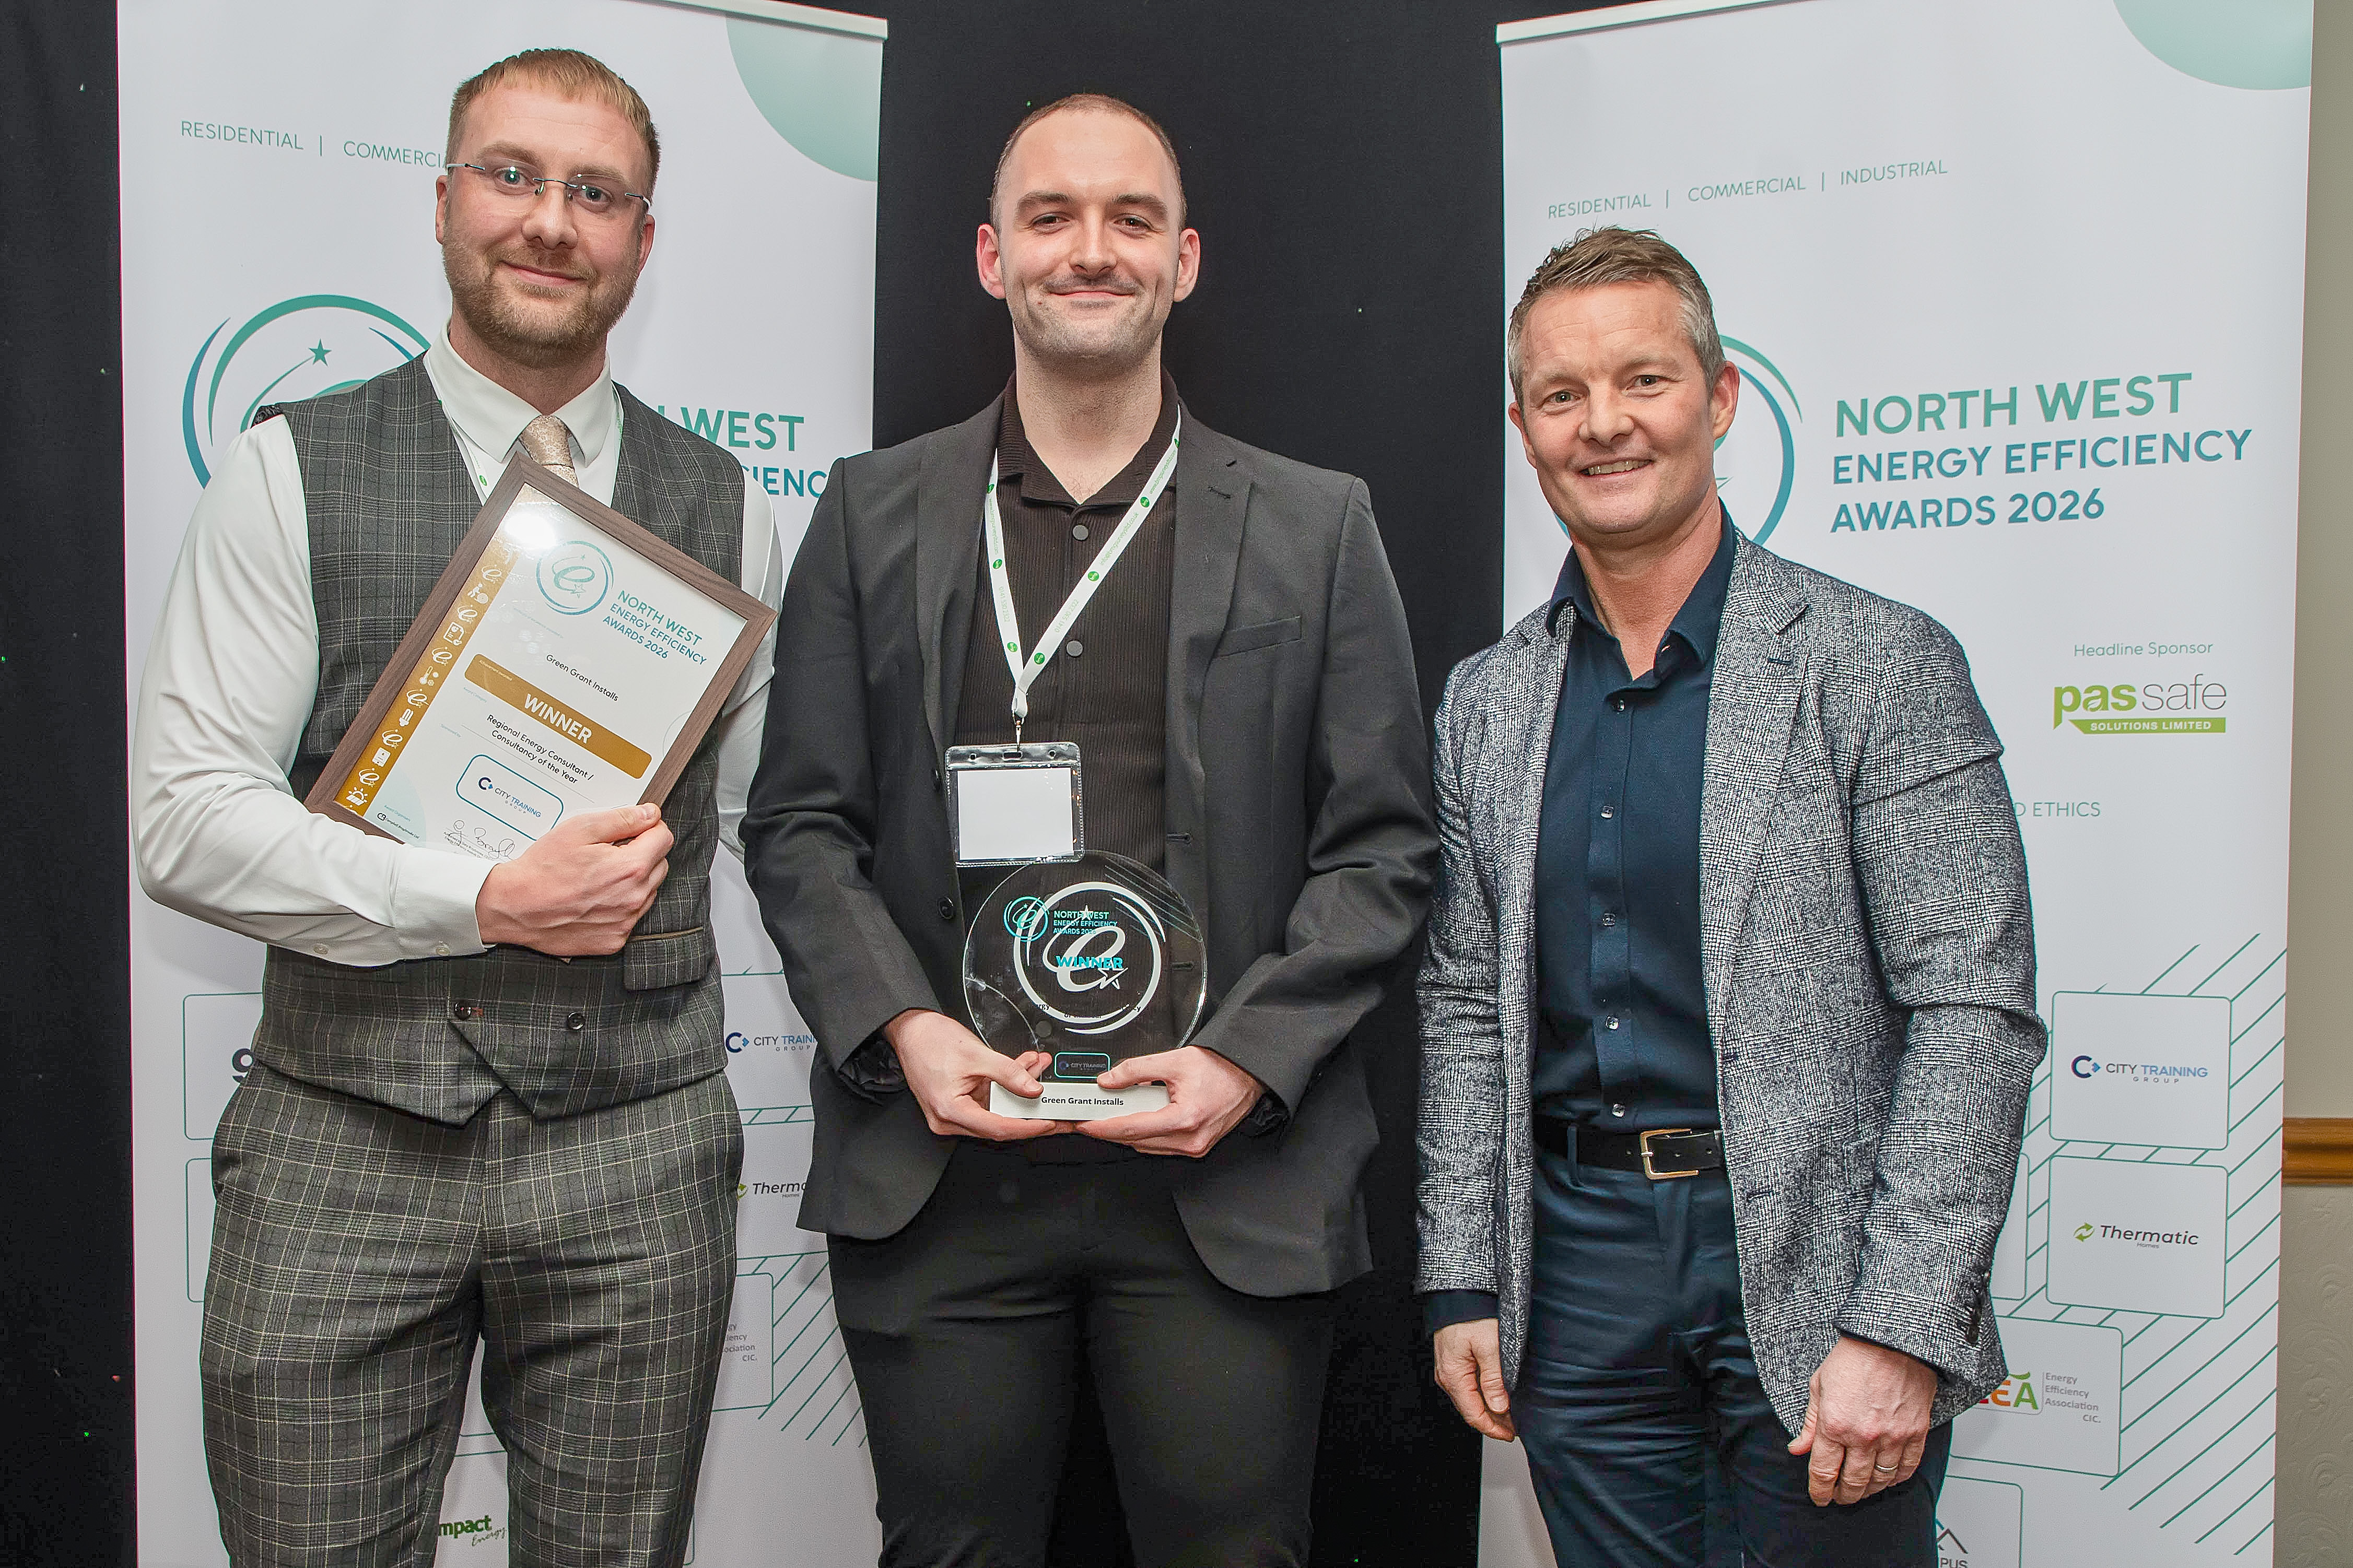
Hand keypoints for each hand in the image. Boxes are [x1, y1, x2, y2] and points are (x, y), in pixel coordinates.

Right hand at [475, 803, 673, 954]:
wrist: (515, 907)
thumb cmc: (542, 869)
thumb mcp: (580, 830)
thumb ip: (622, 819)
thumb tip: (650, 814)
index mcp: (630, 868)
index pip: (664, 838)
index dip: (649, 828)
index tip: (634, 828)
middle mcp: (634, 898)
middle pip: (660, 865)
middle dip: (642, 853)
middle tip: (610, 851)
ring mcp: (625, 922)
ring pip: (648, 892)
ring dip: (634, 881)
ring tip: (599, 876)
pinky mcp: (614, 940)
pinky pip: (631, 917)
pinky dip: (620, 906)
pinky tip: (594, 898)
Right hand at [885, 1009, 1071, 1141]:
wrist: (910, 1030)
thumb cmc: (930, 1040)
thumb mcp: (976, 1054)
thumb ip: (1008, 1072)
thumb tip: (1032, 1090)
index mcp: (949, 1110)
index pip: (999, 1128)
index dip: (1029, 1126)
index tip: (1050, 1123)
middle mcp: (948, 1119)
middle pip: (999, 1122)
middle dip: (1028, 1105)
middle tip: (1054, 1101)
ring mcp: (951, 1113)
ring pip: (996, 1109)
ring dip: (1018, 1090)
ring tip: (1035, 1067)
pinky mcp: (957, 1103)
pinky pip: (987, 1100)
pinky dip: (1005, 1086)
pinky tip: (1020, 1069)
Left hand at [1078, 1045, 1263, 1156]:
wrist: (1248, 1075)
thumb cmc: (1220, 1068)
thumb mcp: (1174, 1061)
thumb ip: (1136, 1070)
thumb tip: (1109, 1080)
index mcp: (1184, 1119)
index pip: (1131, 1128)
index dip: (1103, 1127)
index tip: (1084, 1124)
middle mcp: (1190, 1140)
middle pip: (1136, 1141)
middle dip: (1110, 1131)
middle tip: (1090, 1118)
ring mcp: (1195, 1147)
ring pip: (1147, 1146)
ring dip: (1127, 1134)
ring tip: (1112, 1116)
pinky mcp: (1197, 1147)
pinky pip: (1161, 1146)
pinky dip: (1145, 1135)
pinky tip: (1137, 1120)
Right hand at [1433, 1318, 1515, 1440]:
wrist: (1458, 1293)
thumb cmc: (1472, 1314)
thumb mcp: (1490, 1347)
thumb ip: (1494, 1379)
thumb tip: (1499, 1407)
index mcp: (1453, 1377)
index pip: (1474, 1415)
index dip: (1493, 1429)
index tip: (1511, 1434)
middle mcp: (1447, 1377)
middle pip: (1471, 1410)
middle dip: (1494, 1422)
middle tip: (1515, 1426)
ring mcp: (1449, 1370)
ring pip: (1470, 1400)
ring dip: (1490, 1409)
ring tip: (1511, 1413)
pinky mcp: (1454, 1362)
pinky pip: (1468, 1387)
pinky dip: (1484, 1396)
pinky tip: (1497, 1395)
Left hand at [1787, 1335, 1936, 1504]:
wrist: (1892, 1341)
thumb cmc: (1854, 1358)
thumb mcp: (1819, 1386)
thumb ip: (1810, 1423)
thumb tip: (1797, 1449)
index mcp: (1835, 1424)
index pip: (1824, 1472)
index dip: (1820, 1490)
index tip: (1819, 1497)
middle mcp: (1864, 1436)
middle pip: (1853, 1482)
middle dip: (1843, 1495)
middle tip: (1839, 1498)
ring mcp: (1892, 1437)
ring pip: (1880, 1481)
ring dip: (1869, 1491)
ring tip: (1861, 1491)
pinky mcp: (1915, 1433)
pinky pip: (1907, 1469)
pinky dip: (1895, 1479)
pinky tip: (1887, 1480)